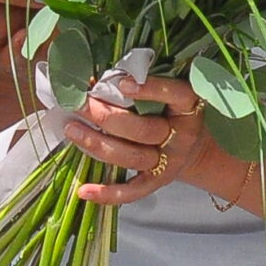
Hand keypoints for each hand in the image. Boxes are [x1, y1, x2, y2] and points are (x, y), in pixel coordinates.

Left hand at [58, 74, 237, 206]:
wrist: (195, 147)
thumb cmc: (172, 109)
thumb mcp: (169, 91)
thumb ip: (145, 82)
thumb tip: (100, 72)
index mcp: (189, 107)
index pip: (175, 95)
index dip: (150, 89)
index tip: (122, 82)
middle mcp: (180, 136)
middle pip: (144, 130)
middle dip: (107, 117)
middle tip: (81, 102)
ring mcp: (169, 162)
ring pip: (131, 157)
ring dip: (97, 144)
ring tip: (71, 129)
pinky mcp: (157, 182)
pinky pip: (132, 191)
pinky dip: (107, 193)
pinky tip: (83, 191)